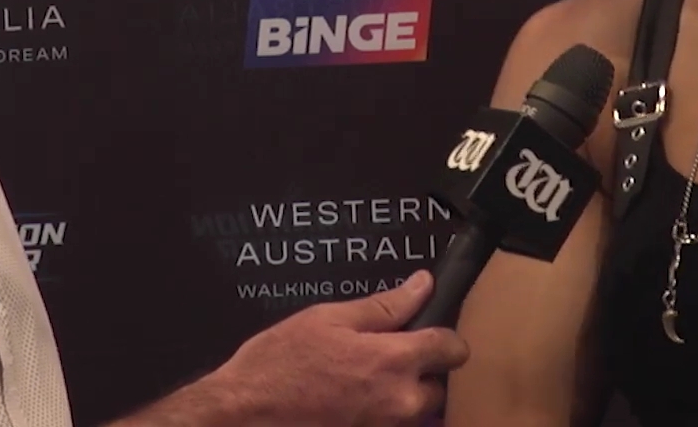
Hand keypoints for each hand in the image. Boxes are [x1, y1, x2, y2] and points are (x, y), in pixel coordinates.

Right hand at [203, 270, 469, 425]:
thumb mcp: (328, 319)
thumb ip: (384, 305)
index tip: (430, 330)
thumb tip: (421, 285)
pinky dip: (380, 412)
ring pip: (416, 411)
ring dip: (403, 394)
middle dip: (424, 371)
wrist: (245, 414)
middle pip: (440, 386)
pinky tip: (351, 399)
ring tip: (364, 380)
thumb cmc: (278, 365)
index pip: (452, 348)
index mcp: (393, 362)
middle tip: (389, 356)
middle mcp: (398, 402)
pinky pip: (390, 425)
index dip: (445, 335)